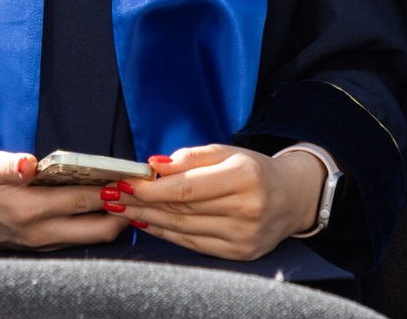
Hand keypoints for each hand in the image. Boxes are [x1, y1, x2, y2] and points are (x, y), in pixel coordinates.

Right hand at [0, 151, 127, 250]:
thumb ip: (9, 166)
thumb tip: (29, 163)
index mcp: (29, 210)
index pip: (82, 200)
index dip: (111, 190)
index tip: (135, 180)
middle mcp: (40, 233)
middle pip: (98, 229)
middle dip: (125, 213)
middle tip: (145, 193)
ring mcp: (42, 244)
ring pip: (91, 239)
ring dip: (114, 221)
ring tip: (135, 200)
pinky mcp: (41, 246)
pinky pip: (78, 240)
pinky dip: (97, 226)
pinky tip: (109, 210)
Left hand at [125, 145, 324, 260]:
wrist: (293, 198)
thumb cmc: (254, 170)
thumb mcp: (227, 152)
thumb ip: (191, 158)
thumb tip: (154, 166)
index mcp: (244, 177)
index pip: (187, 188)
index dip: (152, 189)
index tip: (125, 183)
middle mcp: (246, 209)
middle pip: (182, 210)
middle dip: (142, 203)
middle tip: (113, 196)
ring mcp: (243, 236)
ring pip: (184, 229)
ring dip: (149, 219)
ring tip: (123, 209)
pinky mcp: (239, 254)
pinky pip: (194, 244)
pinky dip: (167, 234)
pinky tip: (149, 224)